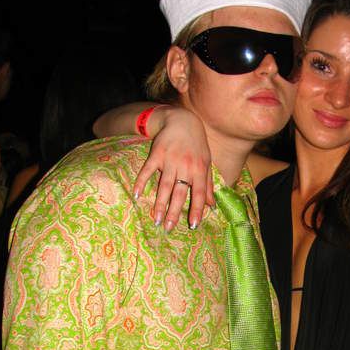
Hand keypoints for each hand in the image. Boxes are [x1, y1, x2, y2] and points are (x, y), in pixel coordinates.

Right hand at [133, 107, 213, 230]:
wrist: (182, 120)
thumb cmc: (197, 145)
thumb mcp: (207, 163)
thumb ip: (208, 184)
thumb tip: (211, 206)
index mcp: (199, 169)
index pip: (198, 193)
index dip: (196, 209)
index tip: (193, 225)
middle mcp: (185, 166)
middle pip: (179, 193)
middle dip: (174, 211)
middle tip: (168, 228)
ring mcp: (170, 160)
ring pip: (164, 185)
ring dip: (159, 203)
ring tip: (156, 219)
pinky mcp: (156, 154)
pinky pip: (147, 170)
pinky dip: (142, 182)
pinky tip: (137, 195)